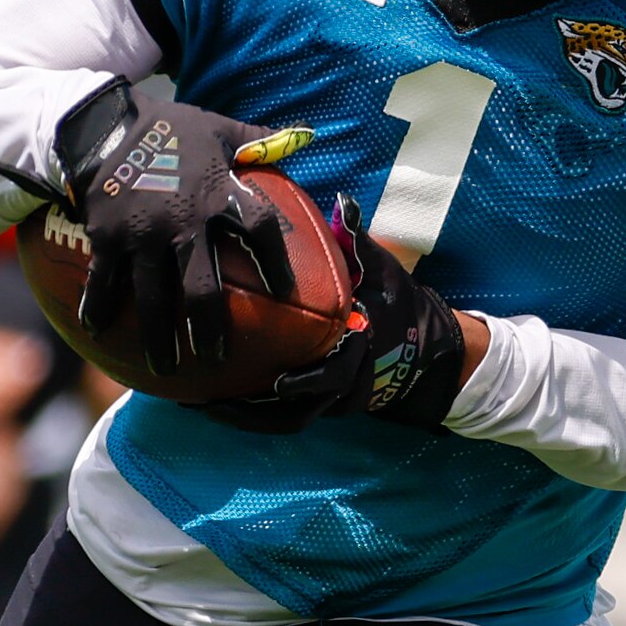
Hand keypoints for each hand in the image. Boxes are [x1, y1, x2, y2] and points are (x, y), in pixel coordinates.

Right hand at [0, 80, 308, 372]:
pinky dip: (98, 307)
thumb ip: (259, 139)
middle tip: (216, 360)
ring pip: (153, 298)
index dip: (276, 261)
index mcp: (217, 194)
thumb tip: (305, 135)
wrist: (103, 121)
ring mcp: (141, 234)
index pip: (258, 230)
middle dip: (209, 329)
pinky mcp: (106, 237)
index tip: (286, 294)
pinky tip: (98, 332)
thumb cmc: (169, 128)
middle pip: (202, 288)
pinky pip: (103, 281)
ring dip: (159, 338)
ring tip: (164, 368)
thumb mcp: (218, 128)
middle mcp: (181, 222)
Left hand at [208, 197, 472, 433]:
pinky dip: (251, 417)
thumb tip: (344, 204)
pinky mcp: (320, 406)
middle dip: (256, 408)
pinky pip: (283, 420)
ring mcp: (332, 401)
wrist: (423, 345)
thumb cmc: (396, 302)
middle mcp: (346, 385)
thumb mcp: (381, 269)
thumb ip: (358, 241)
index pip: (336, 375)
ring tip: (202, 405)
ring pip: (286, 421)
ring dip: (246, 418)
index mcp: (361, 351)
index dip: (308, 381)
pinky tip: (214, 404)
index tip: (277, 381)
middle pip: (300, 410)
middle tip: (211, 397)